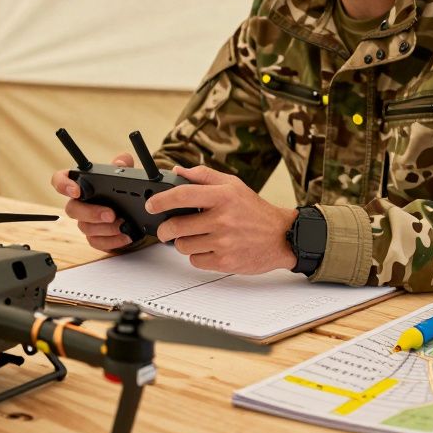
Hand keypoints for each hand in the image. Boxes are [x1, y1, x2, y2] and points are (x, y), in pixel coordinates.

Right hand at [50, 153, 135, 251]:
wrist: (135, 212)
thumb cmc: (123, 190)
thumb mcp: (126, 173)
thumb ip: (124, 164)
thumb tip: (121, 162)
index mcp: (82, 184)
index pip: (61, 180)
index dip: (63, 184)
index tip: (76, 190)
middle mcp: (80, 203)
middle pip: (72, 209)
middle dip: (91, 213)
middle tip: (111, 214)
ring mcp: (85, 221)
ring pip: (85, 228)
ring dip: (105, 228)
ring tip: (123, 225)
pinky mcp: (94, 237)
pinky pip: (96, 242)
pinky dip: (112, 241)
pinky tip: (125, 236)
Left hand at [148, 165, 297, 273]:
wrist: (281, 236)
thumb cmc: (255, 210)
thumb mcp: (233, 185)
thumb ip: (204, 176)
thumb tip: (177, 171)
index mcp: (223, 196)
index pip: (182, 195)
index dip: (160, 200)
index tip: (151, 205)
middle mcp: (223, 219)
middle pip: (176, 226)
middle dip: (165, 229)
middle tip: (166, 229)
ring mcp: (223, 242)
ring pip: (183, 245)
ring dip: (183, 242)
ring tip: (195, 237)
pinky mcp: (225, 261)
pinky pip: (195, 260)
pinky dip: (197, 255)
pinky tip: (208, 248)